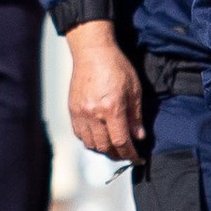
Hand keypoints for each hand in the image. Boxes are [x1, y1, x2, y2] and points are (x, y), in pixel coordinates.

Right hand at [64, 21, 145, 162]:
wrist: (92, 52)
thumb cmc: (115, 66)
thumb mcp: (134, 89)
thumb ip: (135, 116)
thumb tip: (138, 136)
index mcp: (112, 108)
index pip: (121, 142)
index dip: (131, 154)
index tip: (137, 158)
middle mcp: (94, 114)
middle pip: (105, 147)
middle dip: (118, 154)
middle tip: (126, 153)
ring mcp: (80, 113)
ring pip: (91, 144)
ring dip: (103, 149)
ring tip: (113, 146)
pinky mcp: (72, 110)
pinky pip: (79, 134)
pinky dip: (90, 140)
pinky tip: (98, 136)